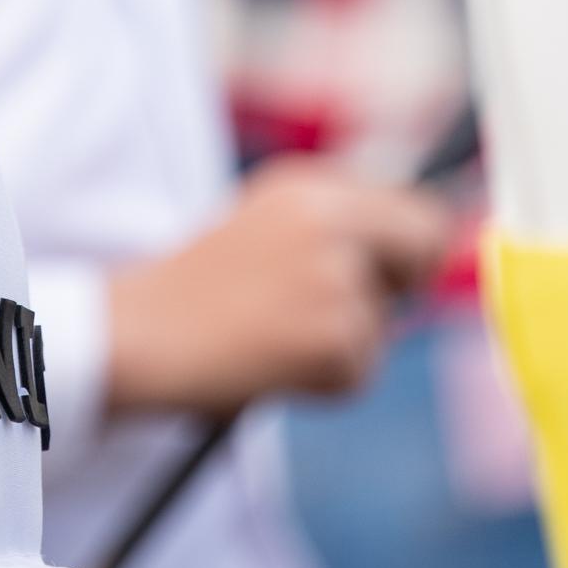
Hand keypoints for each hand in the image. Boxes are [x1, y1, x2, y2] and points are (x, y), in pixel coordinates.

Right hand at [104, 160, 451, 415]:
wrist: (143, 337)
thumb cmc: (195, 292)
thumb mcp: (264, 231)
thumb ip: (332, 231)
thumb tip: (418, 255)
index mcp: (307, 185)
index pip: (412, 206)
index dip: (413, 242)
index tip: (402, 270)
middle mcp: (328, 220)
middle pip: (424, 245)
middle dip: (406, 282)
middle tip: (354, 310)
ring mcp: (334, 277)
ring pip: (383, 322)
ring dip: (341, 343)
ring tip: (271, 338)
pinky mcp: (335, 336)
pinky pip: (360, 370)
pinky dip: (324, 382)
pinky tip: (269, 365)